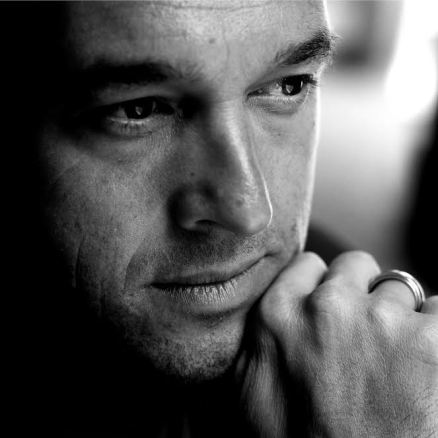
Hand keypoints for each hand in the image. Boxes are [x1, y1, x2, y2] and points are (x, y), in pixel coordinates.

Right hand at [236, 251, 437, 436]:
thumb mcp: (252, 390)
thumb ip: (261, 337)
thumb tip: (272, 311)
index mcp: (277, 317)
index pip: (309, 266)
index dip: (324, 285)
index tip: (333, 307)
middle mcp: (328, 309)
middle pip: (357, 267)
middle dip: (363, 293)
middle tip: (368, 337)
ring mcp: (384, 322)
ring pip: (403, 289)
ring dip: (403, 318)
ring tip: (400, 365)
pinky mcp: (435, 343)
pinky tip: (429, 369)